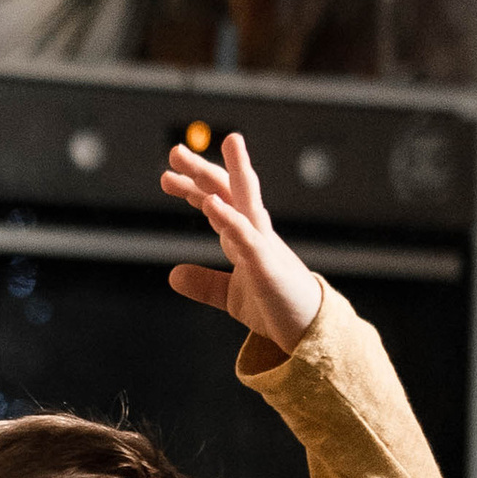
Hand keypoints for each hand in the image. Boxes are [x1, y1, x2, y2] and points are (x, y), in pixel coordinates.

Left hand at [159, 132, 323, 357]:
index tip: (166, 177)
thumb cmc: (277, 310)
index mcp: (246, 237)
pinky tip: (210, 203)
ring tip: (227, 142)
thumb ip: (204, 284)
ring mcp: (264, 246)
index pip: (217, 203)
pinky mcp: (268, 267)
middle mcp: (256, 233)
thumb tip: (173, 275)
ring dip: (234, 171)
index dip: (192, 189)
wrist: (310, 335)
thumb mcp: (231, 297)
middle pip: (228, 191)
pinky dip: (229, 218)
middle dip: (203, 169)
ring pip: (247, 200)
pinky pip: (246, 237)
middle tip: (175, 151)